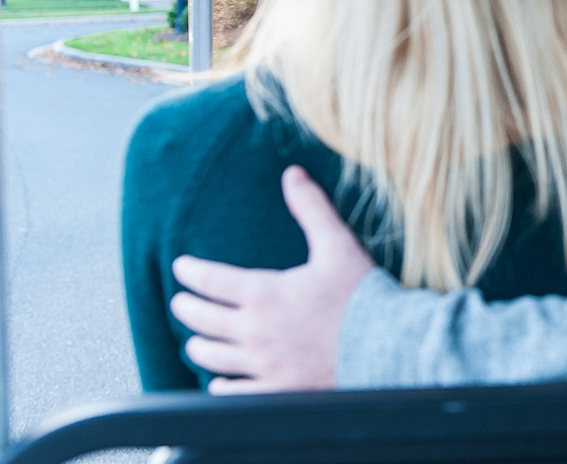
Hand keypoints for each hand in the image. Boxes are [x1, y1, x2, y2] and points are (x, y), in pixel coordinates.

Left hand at [169, 165, 376, 392]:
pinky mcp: (277, 390)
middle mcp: (254, 331)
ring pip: (212, 357)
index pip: (210, 280)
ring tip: (195, 340)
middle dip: (187, 308)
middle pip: (203, 320)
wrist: (385, 346)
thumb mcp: (336, 244)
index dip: (191, 272)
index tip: (181, 267)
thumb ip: (310, 208)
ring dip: (199, 345)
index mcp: (263, 293)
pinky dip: (221, 386)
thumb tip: (292, 174)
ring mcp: (263, 365)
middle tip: (181, 301)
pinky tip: (218, 382)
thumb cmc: (361, 295)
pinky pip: (234, 392)